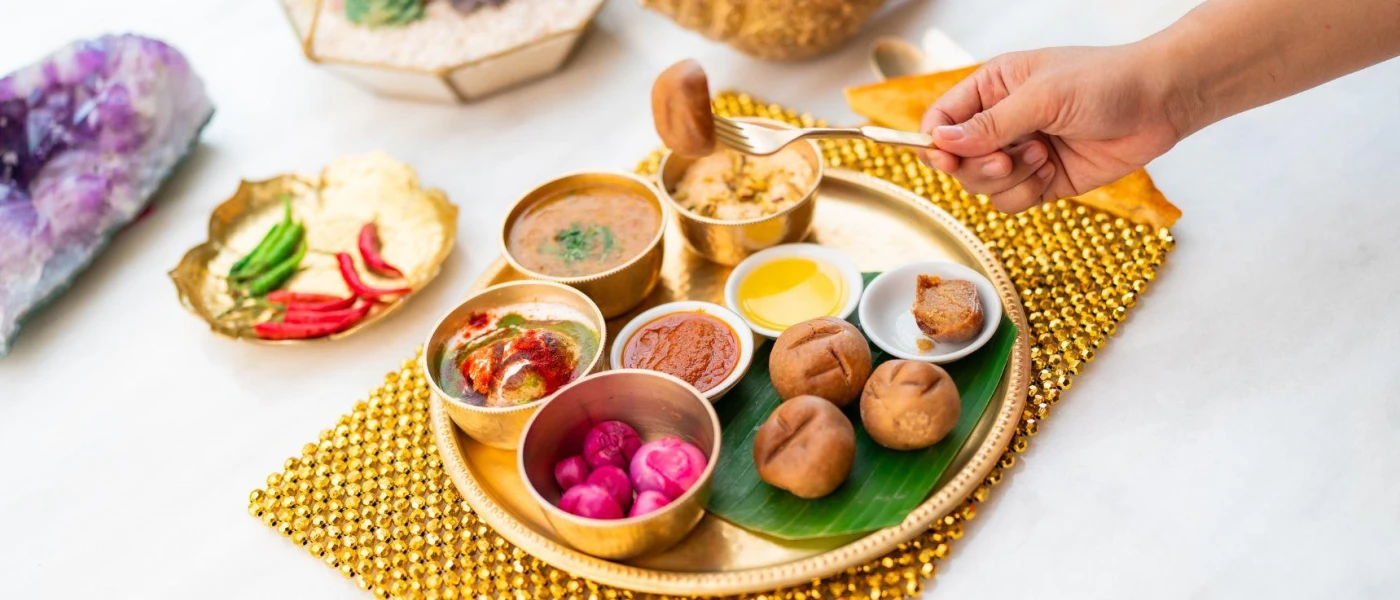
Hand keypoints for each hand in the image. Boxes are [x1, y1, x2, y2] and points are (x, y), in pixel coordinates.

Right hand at [918, 45, 1188, 212]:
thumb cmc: (1105, 82)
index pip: (940, 120)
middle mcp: (1000, 122)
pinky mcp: (1042, 180)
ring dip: (1008, 179)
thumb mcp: (1041, 97)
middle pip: (957, 161)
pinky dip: (1026, 194)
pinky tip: (1052, 172)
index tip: (946, 159)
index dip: (936, 144)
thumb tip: (939, 141)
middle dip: (978, 166)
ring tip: (1043, 155)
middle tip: (1007, 159)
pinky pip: (1011, 202)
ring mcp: (1020, 153)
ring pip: (982, 186)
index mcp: (992, 88)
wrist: (1160, 103)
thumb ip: (989, 124)